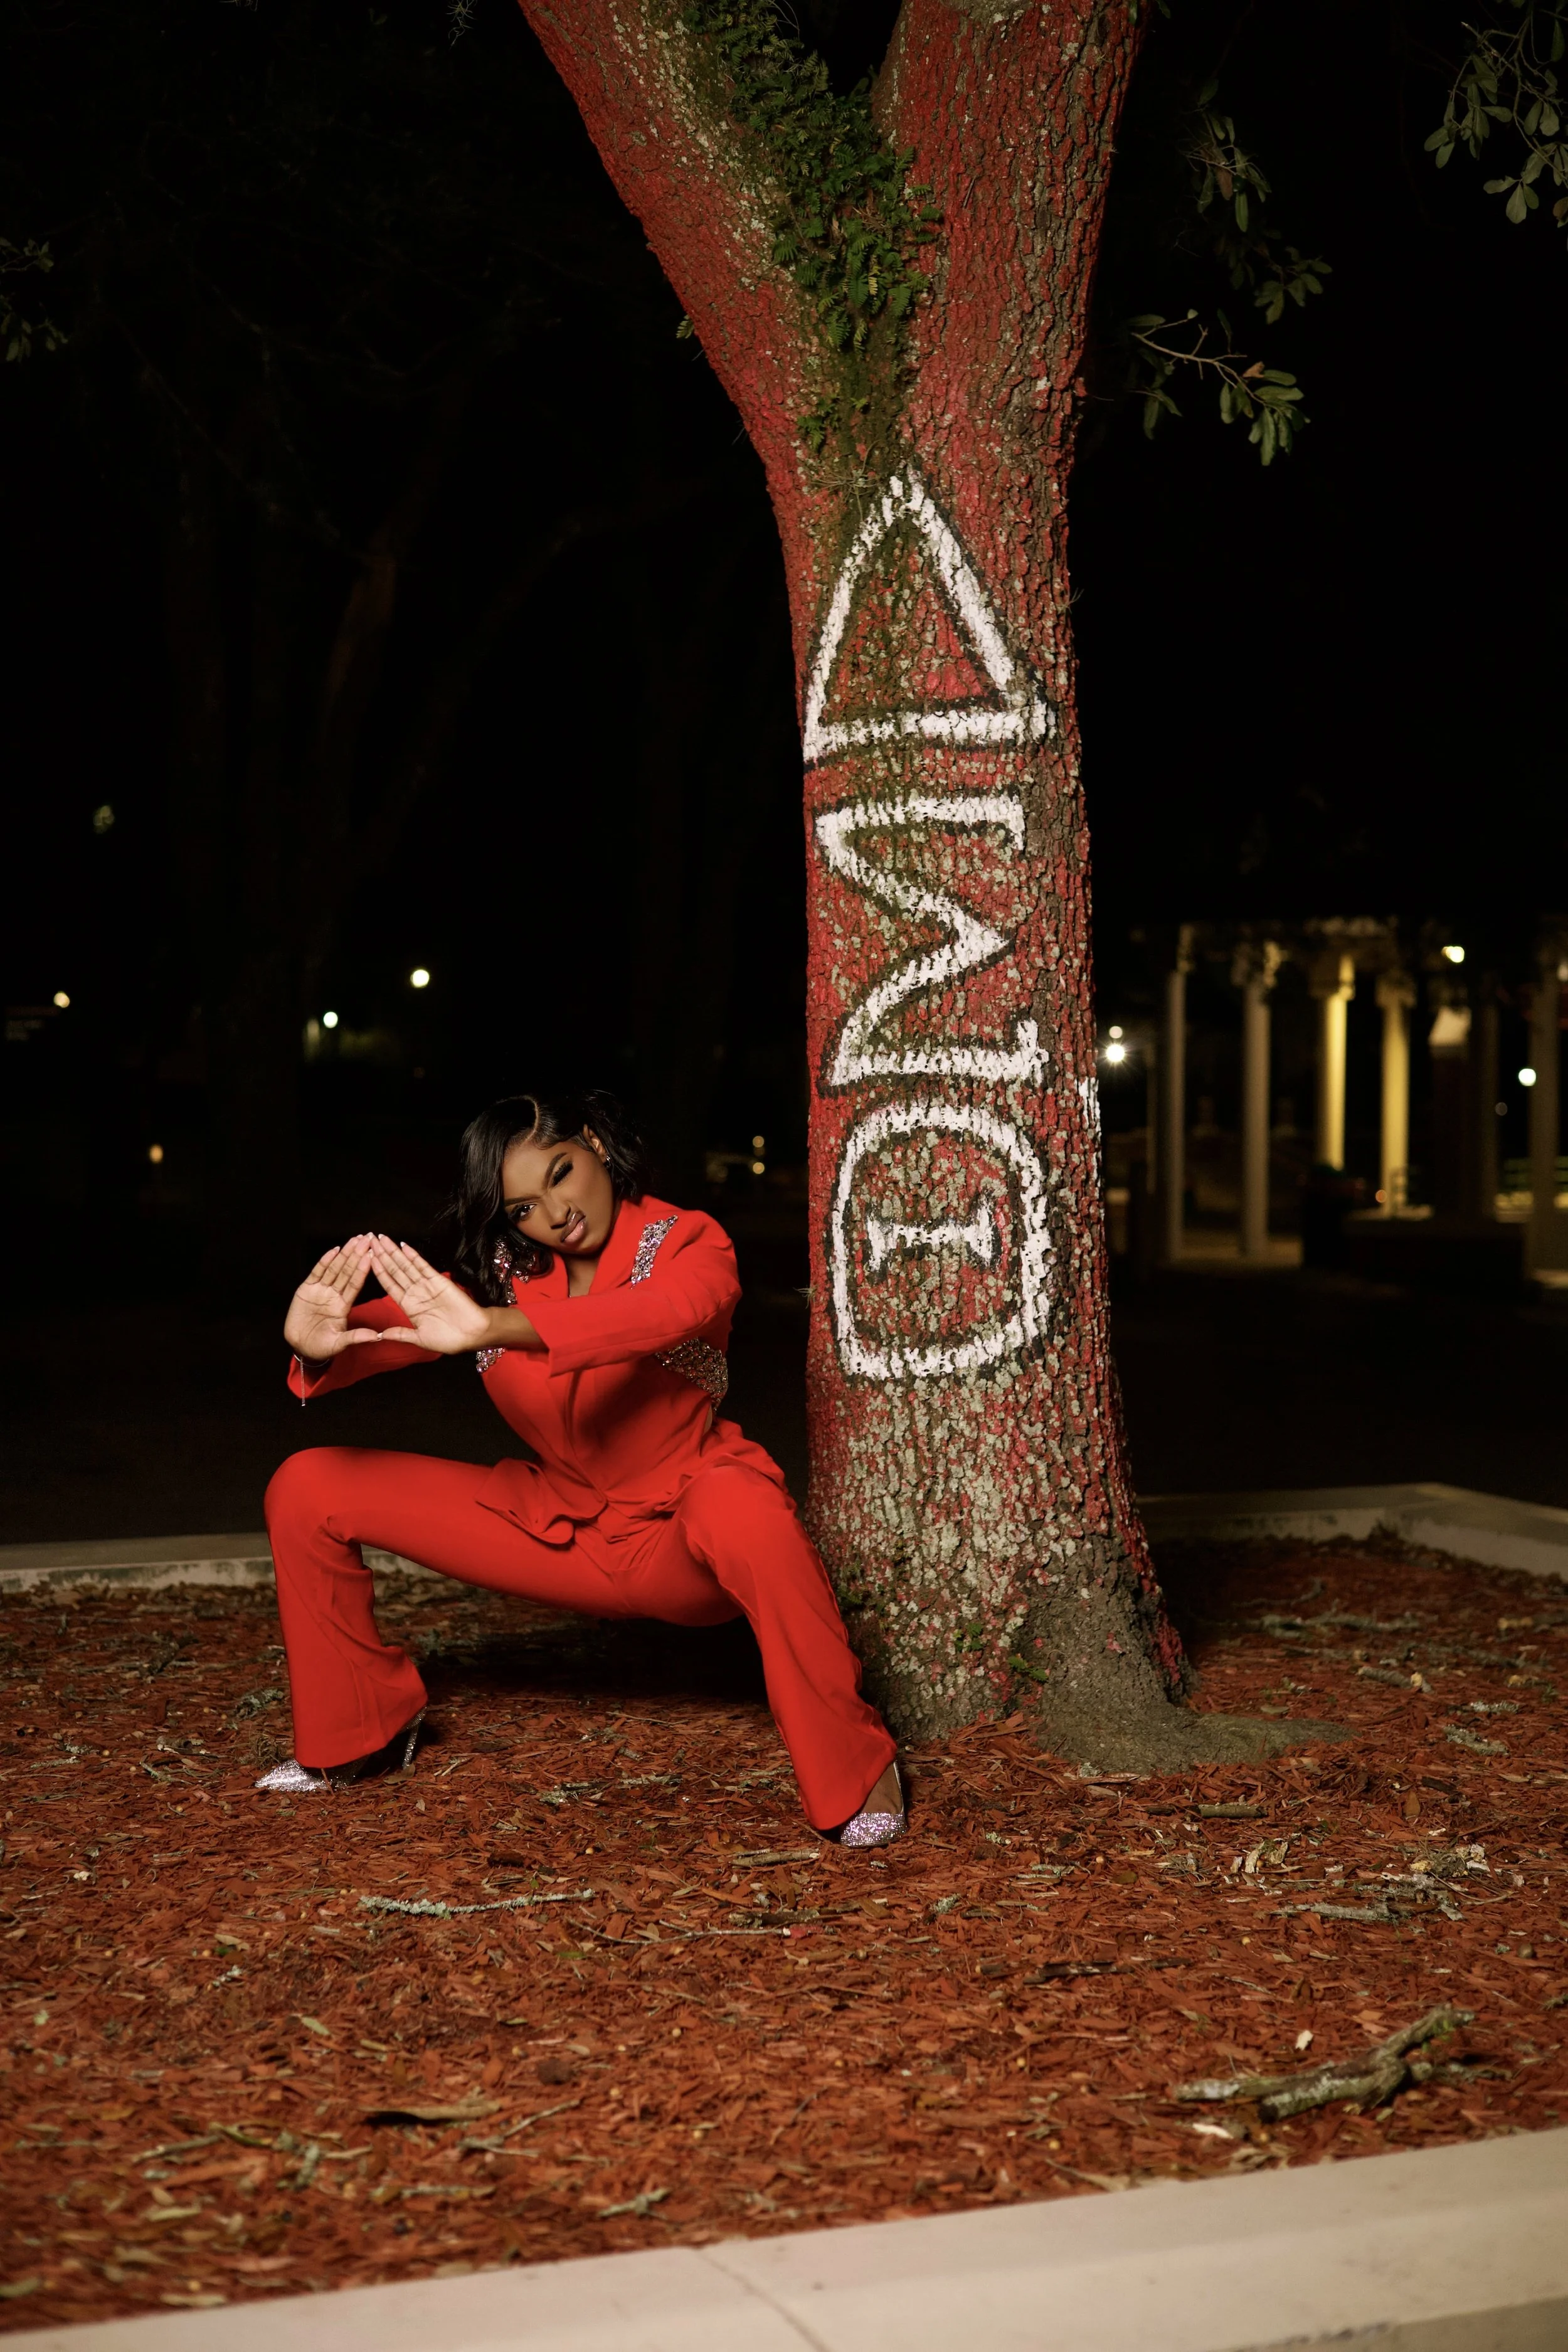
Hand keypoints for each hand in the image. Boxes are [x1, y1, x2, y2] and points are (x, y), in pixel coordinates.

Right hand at [283, 1237, 384, 1361]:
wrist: (300, 1347)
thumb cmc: (322, 1347)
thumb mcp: (339, 1343)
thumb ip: (355, 1337)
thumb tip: (376, 1336)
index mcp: (344, 1305)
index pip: (356, 1284)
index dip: (364, 1269)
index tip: (373, 1256)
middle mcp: (334, 1295)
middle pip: (347, 1272)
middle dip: (357, 1255)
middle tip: (367, 1239)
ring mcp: (321, 1291)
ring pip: (334, 1269)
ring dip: (344, 1254)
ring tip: (354, 1240)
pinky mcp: (306, 1290)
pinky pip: (316, 1273)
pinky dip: (324, 1262)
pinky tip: (334, 1251)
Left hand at [368, 1237, 493, 1355]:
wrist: (472, 1334)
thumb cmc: (448, 1339)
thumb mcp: (420, 1339)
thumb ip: (401, 1334)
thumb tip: (380, 1335)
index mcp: (407, 1306)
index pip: (389, 1285)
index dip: (378, 1271)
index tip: (366, 1259)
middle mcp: (414, 1292)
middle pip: (394, 1270)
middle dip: (382, 1255)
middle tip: (370, 1239)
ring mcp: (426, 1285)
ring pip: (406, 1265)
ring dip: (394, 1252)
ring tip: (381, 1238)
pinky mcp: (439, 1280)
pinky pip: (423, 1266)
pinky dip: (413, 1256)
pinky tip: (403, 1246)